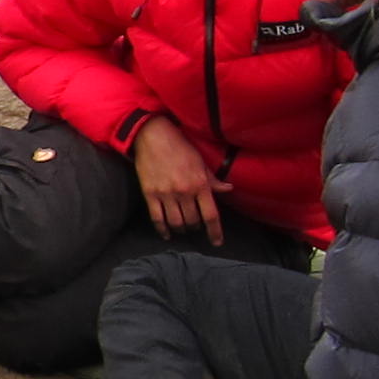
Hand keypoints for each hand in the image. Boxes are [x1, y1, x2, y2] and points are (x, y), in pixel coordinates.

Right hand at [131, 116, 226, 242]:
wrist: (154, 137)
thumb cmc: (180, 147)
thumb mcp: (201, 162)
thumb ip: (213, 179)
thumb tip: (228, 189)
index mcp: (200, 184)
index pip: (211, 215)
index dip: (215, 232)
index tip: (216, 242)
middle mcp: (184, 192)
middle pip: (193, 221)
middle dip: (196, 227)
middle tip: (195, 225)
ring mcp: (166, 194)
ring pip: (176, 223)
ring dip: (181, 229)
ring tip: (183, 228)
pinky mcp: (150, 194)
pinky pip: (157, 219)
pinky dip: (163, 230)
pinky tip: (166, 234)